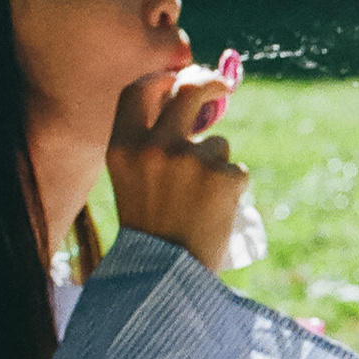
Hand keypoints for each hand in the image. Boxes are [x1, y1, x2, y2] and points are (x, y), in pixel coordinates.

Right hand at [107, 65, 247, 271]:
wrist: (164, 280)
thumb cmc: (149, 233)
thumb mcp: (133, 182)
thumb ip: (152, 143)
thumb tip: (193, 99)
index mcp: (123, 147)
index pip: (138, 91)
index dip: (160, 79)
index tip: (176, 78)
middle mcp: (154, 147)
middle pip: (188, 91)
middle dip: (209, 82)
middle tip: (223, 85)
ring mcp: (191, 160)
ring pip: (217, 144)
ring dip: (216, 166)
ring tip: (198, 205)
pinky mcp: (224, 177)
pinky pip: (236, 172)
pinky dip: (230, 190)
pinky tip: (213, 215)